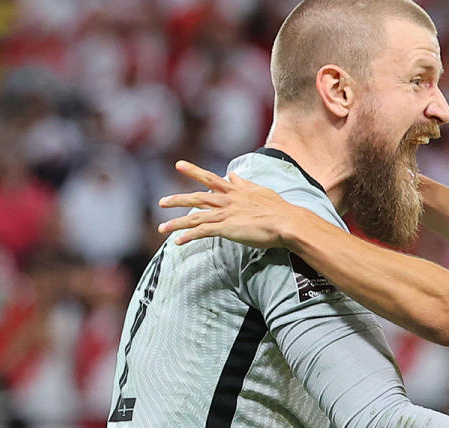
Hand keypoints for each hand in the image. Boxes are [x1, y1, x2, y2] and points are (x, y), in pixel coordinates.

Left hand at [157, 160, 299, 248]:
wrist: (287, 221)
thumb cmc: (279, 209)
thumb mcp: (261, 191)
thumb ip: (244, 184)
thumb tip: (232, 174)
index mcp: (236, 191)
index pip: (210, 178)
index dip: (193, 171)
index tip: (179, 164)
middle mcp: (228, 201)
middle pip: (197, 198)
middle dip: (177, 199)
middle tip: (161, 202)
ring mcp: (226, 214)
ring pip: (195, 217)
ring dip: (177, 223)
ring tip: (162, 228)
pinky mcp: (227, 228)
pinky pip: (202, 232)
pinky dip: (189, 236)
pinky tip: (178, 241)